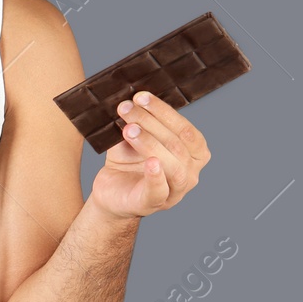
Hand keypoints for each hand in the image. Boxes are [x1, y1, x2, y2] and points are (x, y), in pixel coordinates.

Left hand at [88, 90, 209, 220]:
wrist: (110, 191)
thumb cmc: (127, 161)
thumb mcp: (133, 137)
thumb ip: (138, 121)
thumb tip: (132, 99)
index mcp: (192, 154)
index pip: (186, 130)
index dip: (164, 111)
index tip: (140, 97)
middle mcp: (190, 174)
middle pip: (178, 144)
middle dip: (151, 122)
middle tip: (127, 108)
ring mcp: (174, 192)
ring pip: (173, 166)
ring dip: (150, 143)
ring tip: (129, 129)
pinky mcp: (152, 204)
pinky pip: (159, 191)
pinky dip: (156, 176)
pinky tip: (151, 162)